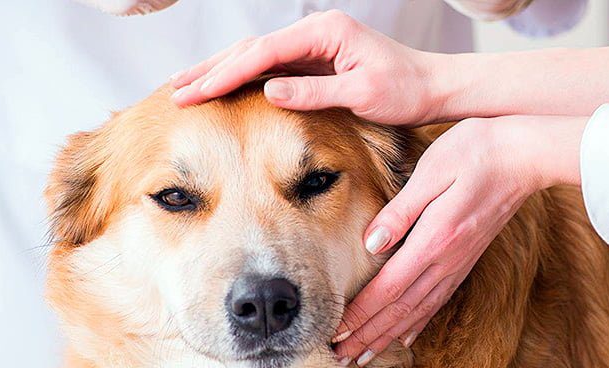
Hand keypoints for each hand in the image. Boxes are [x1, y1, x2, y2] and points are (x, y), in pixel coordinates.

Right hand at [169, 10, 444, 125]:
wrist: (433, 86)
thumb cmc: (405, 89)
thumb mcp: (361, 93)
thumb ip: (313, 92)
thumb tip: (268, 91)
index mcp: (325, 33)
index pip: (263, 53)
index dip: (227, 74)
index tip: (197, 92)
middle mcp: (315, 33)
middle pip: (251, 49)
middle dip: (212, 69)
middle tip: (175, 88)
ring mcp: (313, 46)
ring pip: (256, 57)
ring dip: (221, 72)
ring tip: (186, 85)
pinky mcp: (315, 61)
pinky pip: (271, 68)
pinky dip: (244, 78)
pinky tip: (224, 86)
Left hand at [333, 115, 586, 365]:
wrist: (526, 157)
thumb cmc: (476, 153)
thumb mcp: (433, 171)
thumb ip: (401, 211)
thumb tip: (371, 244)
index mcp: (433, 240)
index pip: (388, 288)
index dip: (360, 314)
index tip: (335, 333)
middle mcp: (446, 261)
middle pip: (399, 310)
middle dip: (367, 336)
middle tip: (339, 357)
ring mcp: (458, 264)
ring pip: (417, 312)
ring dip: (387, 337)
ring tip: (362, 355)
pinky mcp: (465, 261)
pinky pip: (437, 302)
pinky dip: (417, 324)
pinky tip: (405, 337)